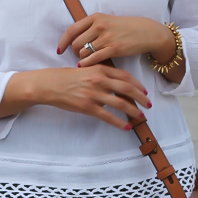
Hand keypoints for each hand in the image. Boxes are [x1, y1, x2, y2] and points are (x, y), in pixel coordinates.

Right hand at [0, 63, 151, 131]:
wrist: (48, 85)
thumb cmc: (65, 77)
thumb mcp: (85, 70)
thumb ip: (100, 74)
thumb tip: (115, 83)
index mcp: (99, 70)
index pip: (125, 76)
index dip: (137, 84)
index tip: (144, 91)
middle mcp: (99, 81)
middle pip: (127, 89)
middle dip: (141, 98)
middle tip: (149, 104)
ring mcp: (94, 94)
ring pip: (120, 103)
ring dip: (134, 111)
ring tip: (141, 117)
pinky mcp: (87, 107)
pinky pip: (108, 116)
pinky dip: (119, 122)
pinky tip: (126, 127)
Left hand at [57, 12, 176, 68]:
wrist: (146, 32)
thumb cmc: (125, 28)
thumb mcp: (107, 21)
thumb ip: (92, 27)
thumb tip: (75, 38)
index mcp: (95, 17)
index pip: (72, 30)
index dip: (63, 42)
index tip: (59, 50)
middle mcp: (99, 25)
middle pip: (75, 43)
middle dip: (74, 52)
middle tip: (78, 57)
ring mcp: (106, 37)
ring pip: (83, 52)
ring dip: (82, 59)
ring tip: (86, 61)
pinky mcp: (114, 48)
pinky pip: (94, 58)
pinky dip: (87, 64)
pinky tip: (85, 66)